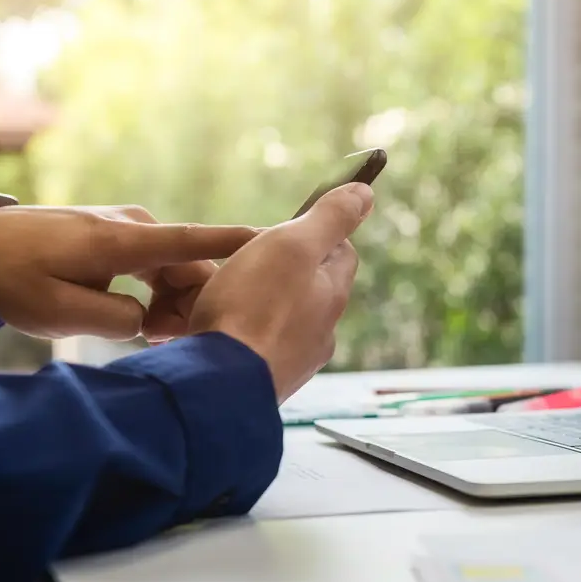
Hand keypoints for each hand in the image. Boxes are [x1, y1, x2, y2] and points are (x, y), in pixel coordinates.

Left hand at [0, 205, 260, 340]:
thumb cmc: (12, 277)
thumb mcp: (56, 314)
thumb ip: (114, 321)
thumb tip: (151, 322)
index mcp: (121, 242)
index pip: (191, 240)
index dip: (235, 243)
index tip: (275, 242)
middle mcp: (135, 227)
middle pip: (193, 268)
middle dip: (197, 306)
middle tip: (172, 343)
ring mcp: (132, 229)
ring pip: (180, 271)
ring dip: (177, 305)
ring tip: (152, 336)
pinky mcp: (126, 238)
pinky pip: (163, 267)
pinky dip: (163, 295)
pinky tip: (146, 321)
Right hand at [188, 183, 372, 401]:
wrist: (218, 388)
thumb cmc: (252, 309)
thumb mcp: (293, 245)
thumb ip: (330, 218)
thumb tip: (366, 193)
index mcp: (332, 296)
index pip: (342, 253)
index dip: (319, 233)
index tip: (289, 227)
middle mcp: (321, 334)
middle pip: (310, 289)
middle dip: (285, 272)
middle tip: (248, 260)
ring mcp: (292, 363)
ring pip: (281, 321)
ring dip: (259, 305)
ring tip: (224, 295)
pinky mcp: (261, 385)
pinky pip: (254, 349)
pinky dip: (239, 335)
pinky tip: (214, 331)